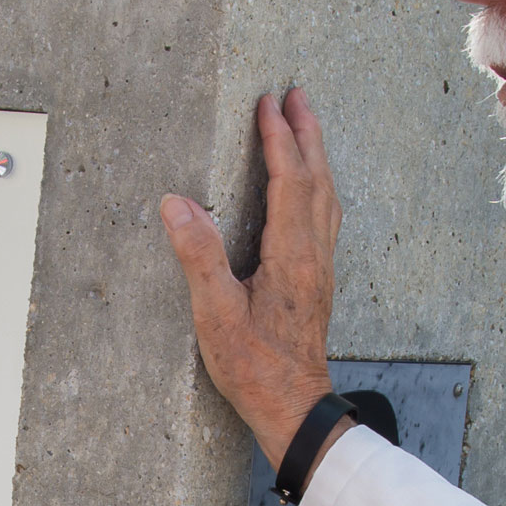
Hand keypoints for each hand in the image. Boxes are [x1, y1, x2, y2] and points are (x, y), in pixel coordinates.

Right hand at [160, 87, 343, 466]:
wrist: (295, 409)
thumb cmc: (254, 368)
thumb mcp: (215, 314)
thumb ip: (199, 256)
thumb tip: (179, 203)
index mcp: (291, 255)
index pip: (288, 181)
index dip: (278, 139)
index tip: (268, 103)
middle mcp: (313, 255)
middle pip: (317, 180)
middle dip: (307, 134)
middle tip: (297, 95)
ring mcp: (320, 269)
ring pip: (326, 197)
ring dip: (316, 157)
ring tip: (306, 128)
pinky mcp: (317, 282)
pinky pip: (325, 218)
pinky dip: (318, 187)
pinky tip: (310, 190)